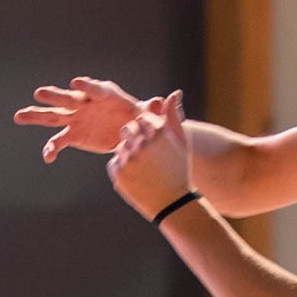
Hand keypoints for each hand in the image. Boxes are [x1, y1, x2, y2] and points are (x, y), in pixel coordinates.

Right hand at [14, 75, 145, 162]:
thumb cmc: (143, 120)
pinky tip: (48, 157)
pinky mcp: (75, 135)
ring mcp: (78, 119)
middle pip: (68, 98)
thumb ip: (154, 109)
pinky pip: (59, 141)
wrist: (134, 133)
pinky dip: (52, 148)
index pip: (96, 89)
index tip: (76, 84)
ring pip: (54, 116)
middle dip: (55, 96)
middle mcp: (87, 103)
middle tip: (40, 93)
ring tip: (18, 116)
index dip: (88, 87)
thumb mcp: (150, 116)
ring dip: (37, 116)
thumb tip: (163, 99)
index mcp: (106, 95)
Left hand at [109, 87, 191, 219]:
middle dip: (133, 139)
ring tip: (144, 170)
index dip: (145, 129)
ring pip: (120, 146)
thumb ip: (174, 116)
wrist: (173, 204)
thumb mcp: (181, 143)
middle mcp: (144, 143)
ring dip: (128, 154)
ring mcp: (130, 158)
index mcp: (160, 132)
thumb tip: (174, 92)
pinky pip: (114, 163)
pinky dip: (123, 169)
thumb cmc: (179, 171)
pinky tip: (137, 178)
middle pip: (128, 129)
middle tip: (145, 154)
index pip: (142, 118)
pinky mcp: (119, 172)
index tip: (151, 141)